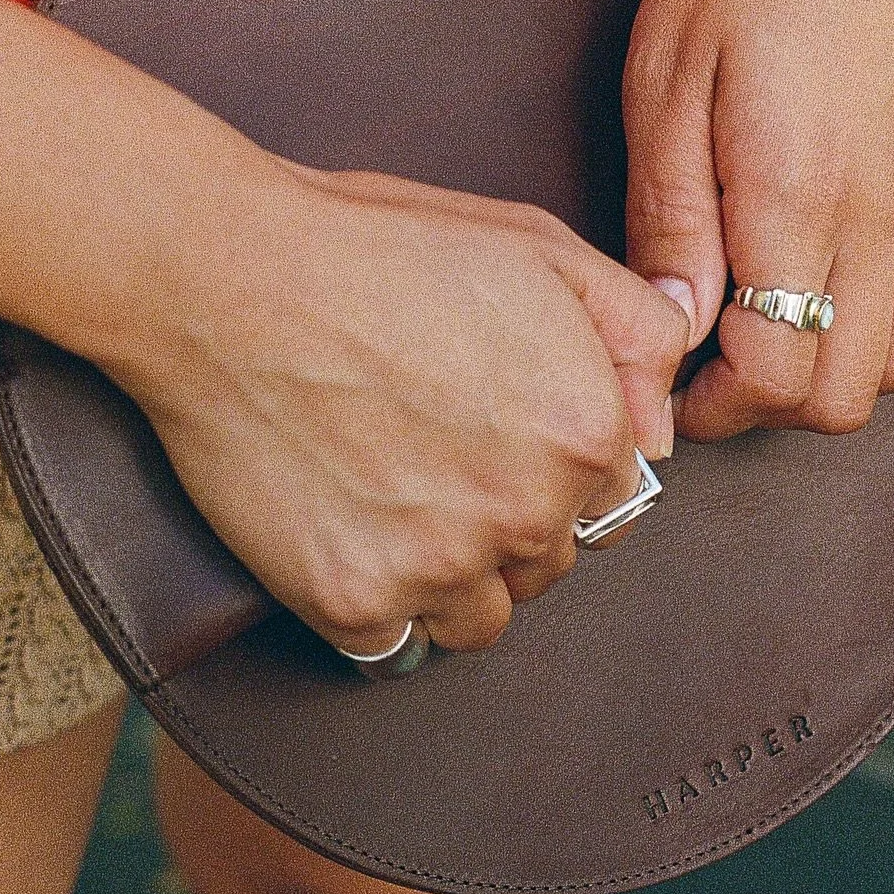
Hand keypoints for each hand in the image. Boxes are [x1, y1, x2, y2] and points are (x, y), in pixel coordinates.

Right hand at [114, 158, 688, 657]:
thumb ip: (636, 332)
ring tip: (392, 505)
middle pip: (549, 564)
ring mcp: (441, 566)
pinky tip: (347, 541)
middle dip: (506, 524)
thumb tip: (669, 419)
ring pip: (482, 621)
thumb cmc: (377, 248)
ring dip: (451, 581)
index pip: (610, 501)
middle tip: (432, 459)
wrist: (225, 277)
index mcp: (585, 432)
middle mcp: (528, 511)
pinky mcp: (355, 602)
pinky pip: (395, 647)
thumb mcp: (538, 247)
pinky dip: (376, 608)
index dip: (553, 469)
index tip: (494, 437)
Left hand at [622, 0, 893, 440]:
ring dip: (841, 374)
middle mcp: (880, 216)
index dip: (708, 407)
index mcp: (797, 197)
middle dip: (764, 406)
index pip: (772, 377)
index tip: (665, 385)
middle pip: (842, 396)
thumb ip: (669, 218)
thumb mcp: (664, 81)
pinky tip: (848, 284)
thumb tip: (670, 325)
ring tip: (777, 327)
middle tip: (707, 360)